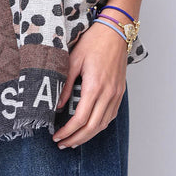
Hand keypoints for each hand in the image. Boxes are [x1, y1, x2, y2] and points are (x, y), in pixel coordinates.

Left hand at [52, 21, 127, 147]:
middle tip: (62, 144)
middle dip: (76, 139)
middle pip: (92, 127)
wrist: (116, 31)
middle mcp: (108, 94)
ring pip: (103, 124)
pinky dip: (99, 125)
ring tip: (74, 140)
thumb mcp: (73, 61)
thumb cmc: (93, 42)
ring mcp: (116, 94)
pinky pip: (110, 115)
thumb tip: (56, 105)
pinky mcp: (120, 92)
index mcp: (95, 87)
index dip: (67, 131)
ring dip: (88, 136)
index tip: (56, 136)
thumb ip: (64, 84)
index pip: (80, 119)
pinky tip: (89, 128)